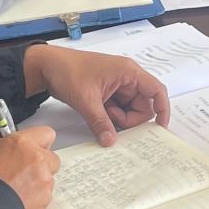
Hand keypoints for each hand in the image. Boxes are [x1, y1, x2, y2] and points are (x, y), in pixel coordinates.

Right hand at [0, 127, 59, 208]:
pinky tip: (18, 202)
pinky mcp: (45, 199)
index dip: (38, 143)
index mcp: (21, 143)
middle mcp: (37, 159)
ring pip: (48, 178)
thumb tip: (8, 151)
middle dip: (41, 164)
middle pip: (51, 158)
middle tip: (23, 173)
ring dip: (37, 183)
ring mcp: (44, 180)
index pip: (45, 133)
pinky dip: (35, 199)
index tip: (31, 149)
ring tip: (16, 192)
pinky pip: (44, 196)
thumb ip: (2, 149)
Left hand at [23, 43, 170, 143]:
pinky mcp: (107, 92)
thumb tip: (111, 142)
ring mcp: (117, 85)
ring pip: (130, 109)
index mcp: (129, 72)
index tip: (159, 129)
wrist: (46, 66)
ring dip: (118, 119)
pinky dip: (111, 117)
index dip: (162, 109)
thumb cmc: (67, 71)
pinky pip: (118, 109)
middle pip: (143, 105)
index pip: (156, 91)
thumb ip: (101, 122)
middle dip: (130, 119)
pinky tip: (98, 117)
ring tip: (99, 116)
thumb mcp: (86, 100)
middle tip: (111, 123)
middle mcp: (127, 78)